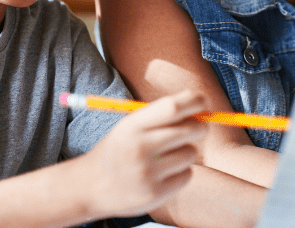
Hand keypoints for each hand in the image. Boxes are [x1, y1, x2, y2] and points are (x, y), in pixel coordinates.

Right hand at [76, 90, 208, 217]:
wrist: (90, 186)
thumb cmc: (119, 150)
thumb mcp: (130, 126)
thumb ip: (160, 116)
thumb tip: (201, 105)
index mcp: (132, 126)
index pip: (172, 108)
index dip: (194, 101)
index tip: (203, 100)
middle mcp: (140, 148)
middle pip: (190, 129)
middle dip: (200, 126)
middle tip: (197, 127)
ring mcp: (148, 173)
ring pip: (191, 153)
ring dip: (186, 151)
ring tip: (168, 156)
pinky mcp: (156, 194)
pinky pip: (187, 175)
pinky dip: (182, 172)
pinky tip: (163, 173)